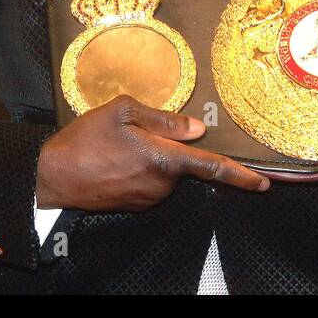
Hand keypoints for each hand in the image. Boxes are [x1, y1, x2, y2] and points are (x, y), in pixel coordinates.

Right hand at [35, 94, 269, 211]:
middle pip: (182, 164)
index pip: (211, 167)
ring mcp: (148, 199)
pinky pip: (150, 184)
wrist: (54, 176)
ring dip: (153, 159)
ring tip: (118, 146)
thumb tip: (196, 128)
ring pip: (166, 173)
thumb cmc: (86, 139)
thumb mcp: (123, 112)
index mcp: (163, 159)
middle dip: (169, 148)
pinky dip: (141, 170)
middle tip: (134, 133)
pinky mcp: (135, 206)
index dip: (240, 175)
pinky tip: (115, 160)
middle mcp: (161, 184)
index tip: (263, 183)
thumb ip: (164, 119)